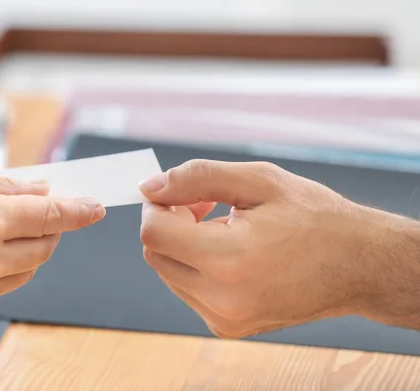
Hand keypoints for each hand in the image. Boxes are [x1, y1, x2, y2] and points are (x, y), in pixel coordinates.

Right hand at [0, 167, 104, 314]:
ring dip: (33, 249)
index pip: (51, 215)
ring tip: (10, 231)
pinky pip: (5, 285)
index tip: (97, 208)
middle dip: (54, 228)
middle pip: (46, 245)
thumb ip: (5, 187)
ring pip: (29, 268)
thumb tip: (43, 190)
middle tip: (44, 213)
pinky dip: (9, 267)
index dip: (79, 211)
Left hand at [139, 160, 419, 337]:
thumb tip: (149, 187)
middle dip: (169, 223)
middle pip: (155, 253)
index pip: (153, 233)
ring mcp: (224, 318)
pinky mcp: (228, 326)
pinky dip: (195, 266)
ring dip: (182, 244)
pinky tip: (228, 251)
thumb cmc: (315, 218)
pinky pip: (188, 289)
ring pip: (168, 272)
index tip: (176, 193)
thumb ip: (196, 179)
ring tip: (223, 227)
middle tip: (203, 205)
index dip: (157, 206)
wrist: (358, 265)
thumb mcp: (258, 181)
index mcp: (230, 259)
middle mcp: (222, 298)